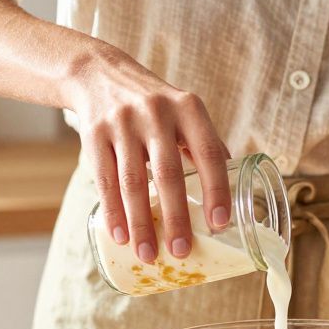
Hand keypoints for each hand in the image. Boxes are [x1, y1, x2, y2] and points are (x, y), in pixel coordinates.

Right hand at [66, 44, 231, 262]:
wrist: (100, 74)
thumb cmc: (154, 106)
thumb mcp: (184, 111)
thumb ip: (205, 146)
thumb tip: (235, 194)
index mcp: (188, 108)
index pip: (208, 153)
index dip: (216, 189)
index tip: (220, 224)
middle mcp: (156, 112)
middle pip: (168, 173)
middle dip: (176, 217)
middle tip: (181, 251)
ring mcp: (122, 123)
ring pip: (132, 182)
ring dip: (141, 223)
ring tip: (148, 254)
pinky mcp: (93, 133)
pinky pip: (104, 180)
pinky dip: (113, 212)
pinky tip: (121, 236)